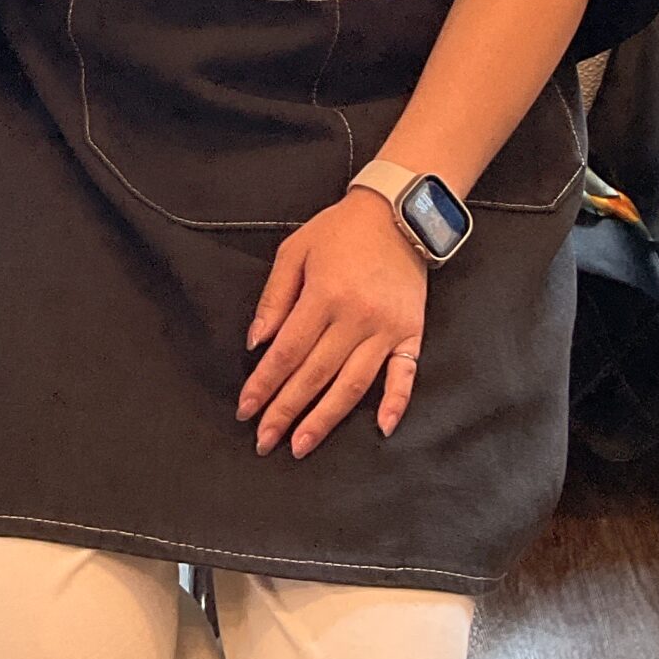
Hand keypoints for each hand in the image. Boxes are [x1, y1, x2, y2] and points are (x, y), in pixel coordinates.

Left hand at [237, 188, 427, 457]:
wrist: (398, 213)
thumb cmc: (340, 230)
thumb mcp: (294, 251)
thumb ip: (274, 298)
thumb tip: (257, 344)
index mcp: (324, 295)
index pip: (287, 352)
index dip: (264, 384)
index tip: (246, 410)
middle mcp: (356, 317)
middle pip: (315, 375)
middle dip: (286, 411)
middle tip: (264, 441)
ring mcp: (387, 328)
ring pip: (353, 384)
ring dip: (325, 419)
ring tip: (301, 445)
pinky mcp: (412, 332)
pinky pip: (405, 374)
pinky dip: (395, 403)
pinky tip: (381, 429)